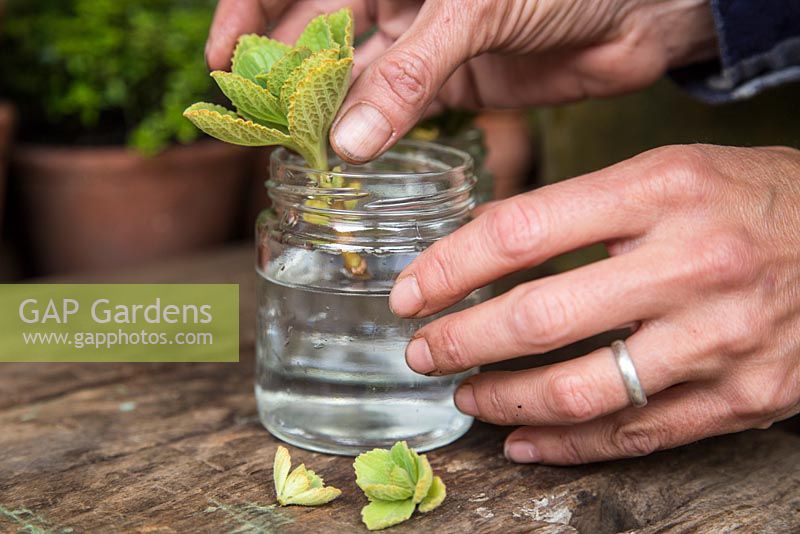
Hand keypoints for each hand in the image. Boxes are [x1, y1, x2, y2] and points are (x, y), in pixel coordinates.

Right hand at [206, 0, 717, 161]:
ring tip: (296, 158)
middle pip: (319, 40)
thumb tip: (347, 139)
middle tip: (257, 130)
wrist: (645, 7)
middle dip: (285, 80)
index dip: (250, 13)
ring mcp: (425, 45)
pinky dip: (375, 139)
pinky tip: (351, 162)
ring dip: (327, 119)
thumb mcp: (476, 6)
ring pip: (357, 84)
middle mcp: (399, 0)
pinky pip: (400, 114)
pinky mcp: (455, 85)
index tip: (223, 62)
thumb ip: (411, 71)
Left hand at [389, 144, 799, 463]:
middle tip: (421, 351)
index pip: (521, 232)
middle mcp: (691, 265)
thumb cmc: (749, 201)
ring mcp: (719, 339)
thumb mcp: (668, 173)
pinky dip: (566, 445)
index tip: (409, 292)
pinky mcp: (742, 398)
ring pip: (579, 390)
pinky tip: (522, 440)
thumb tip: (482, 245)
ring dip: (503, 400)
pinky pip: (634, 435)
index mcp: (661, 191)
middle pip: (538, 318)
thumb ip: (578, 208)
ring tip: (466, 395)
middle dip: (459, 341)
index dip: (449, 267)